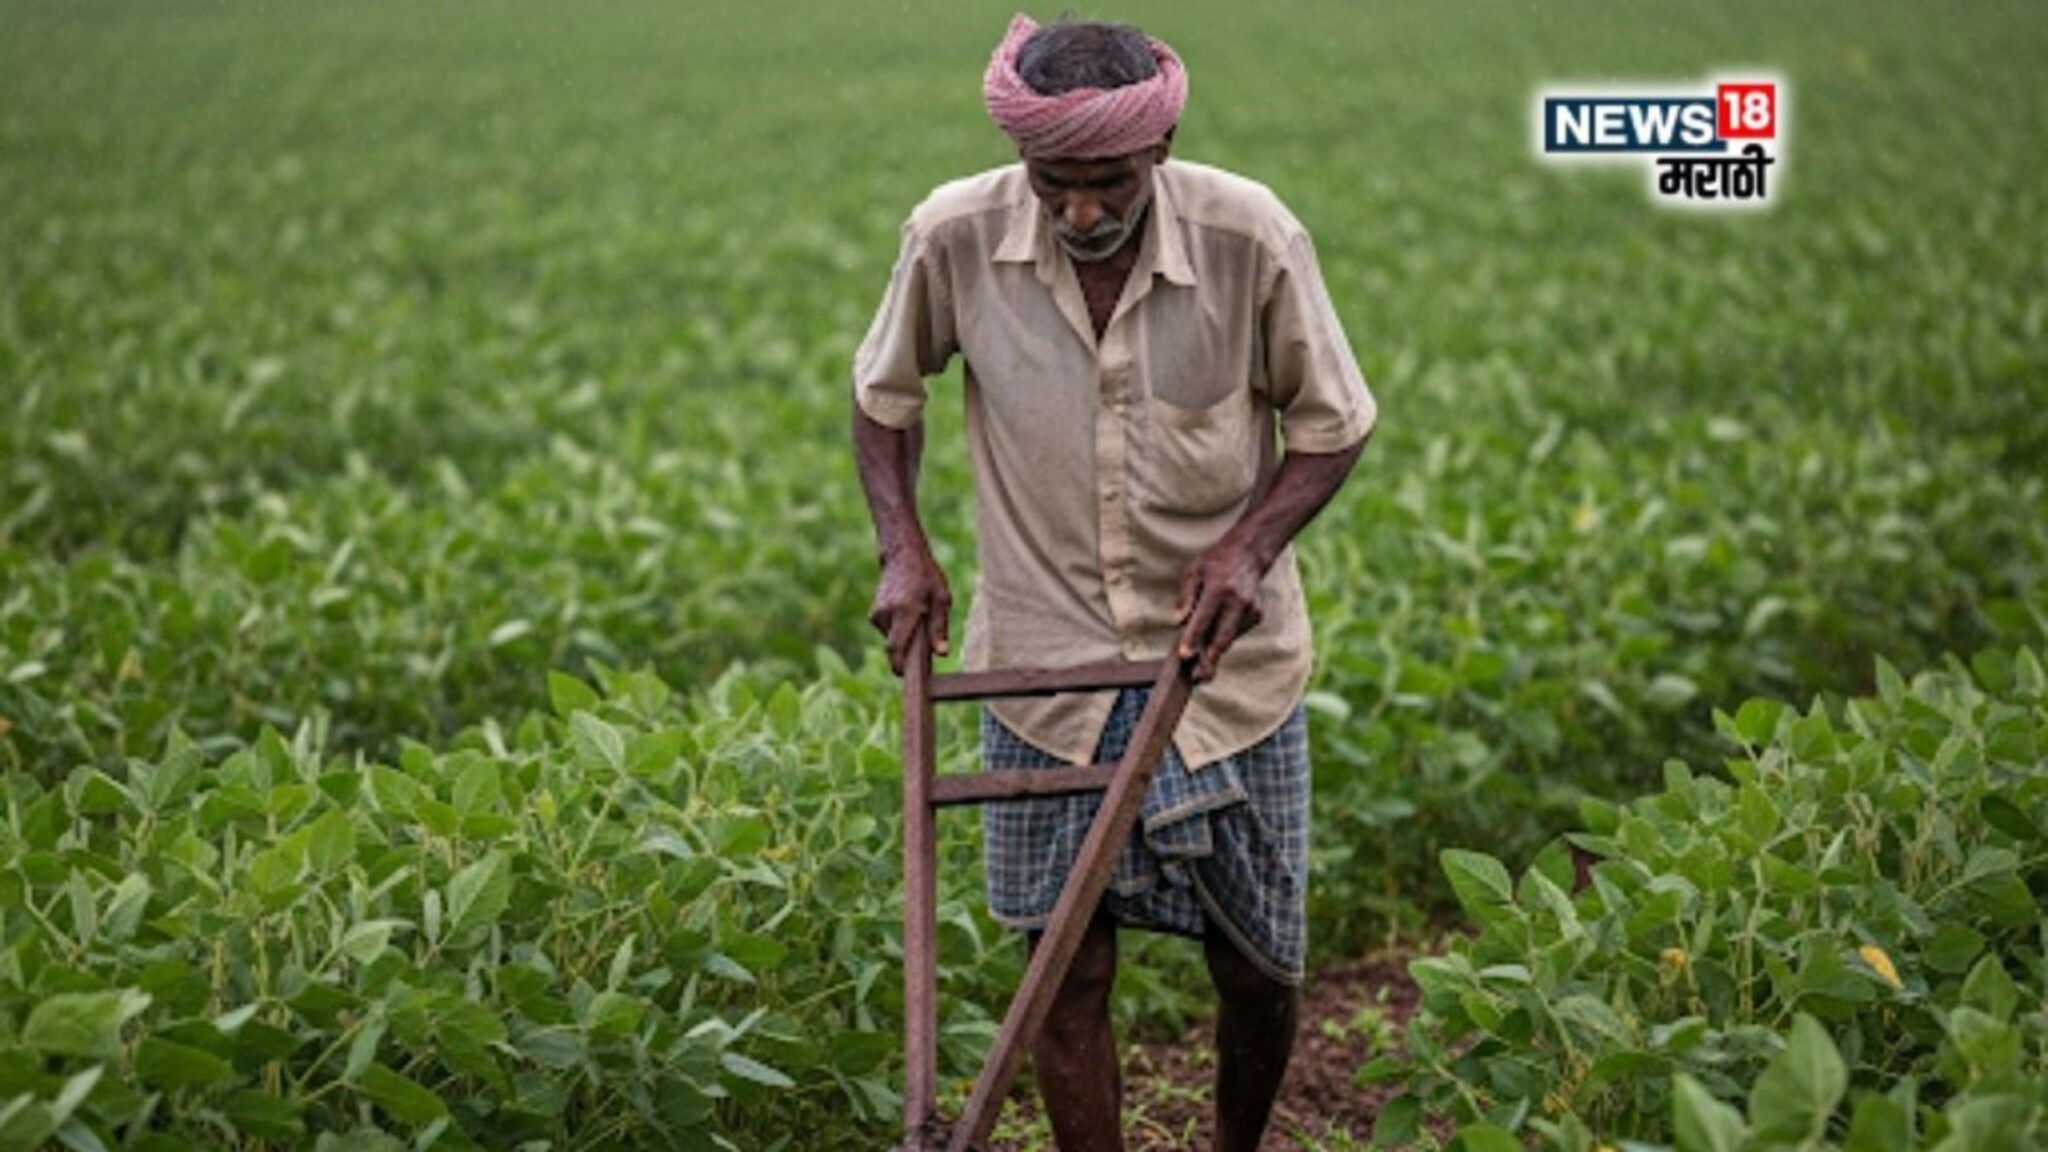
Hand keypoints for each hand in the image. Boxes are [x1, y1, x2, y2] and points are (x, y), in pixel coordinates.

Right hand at [868, 545, 951, 674]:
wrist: (901, 555)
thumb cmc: (926, 576)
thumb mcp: (942, 599)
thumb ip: (940, 628)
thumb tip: (942, 654)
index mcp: (905, 611)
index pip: (895, 648)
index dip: (900, 667)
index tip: (907, 677)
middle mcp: (886, 614)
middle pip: (895, 648)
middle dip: (909, 653)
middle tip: (926, 644)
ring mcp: (877, 614)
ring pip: (892, 640)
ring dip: (906, 638)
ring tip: (919, 619)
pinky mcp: (874, 614)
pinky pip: (889, 632)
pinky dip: (900, 630)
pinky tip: (910, 614)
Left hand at [1174, 541, 1263, 682]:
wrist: (1249, 554)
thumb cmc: (1215, 563)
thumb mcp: (1193, 571)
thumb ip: (1185, 597)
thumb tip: (1177, 622)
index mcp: (1219, 588)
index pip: (1204, 617)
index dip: (1193, 637)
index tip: (1185, 655)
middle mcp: (1237, 600)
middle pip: (1222, 636)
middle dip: (1210, 659)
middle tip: (1197, 676)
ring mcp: (1250, 609)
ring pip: (1229, 638)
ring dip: (1214, 651)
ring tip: (1202, 667)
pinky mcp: (1256, 615)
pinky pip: (1235, 633)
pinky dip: (1223, 637)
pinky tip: (1217, 631)